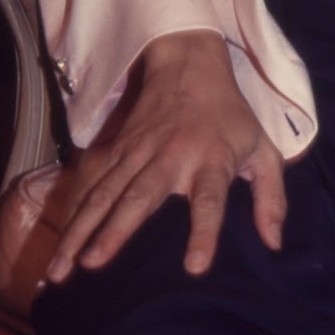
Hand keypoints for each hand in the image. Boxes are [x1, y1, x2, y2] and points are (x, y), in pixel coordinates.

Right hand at [46, 30, 285, 282]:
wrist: (189, 64)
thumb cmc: (230, 116)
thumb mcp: (264, 149)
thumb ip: (272, 197)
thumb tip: (273, 244)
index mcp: (213, 160)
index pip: (210, 199)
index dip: (204, 232)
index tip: (195, 267)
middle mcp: (172, 157)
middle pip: (142, 196)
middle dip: (117, 230)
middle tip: (94, 264)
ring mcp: (139, 153)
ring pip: (106, 194)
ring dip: (82, 230)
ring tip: (62, 269)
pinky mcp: (118, 150)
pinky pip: (93, 187)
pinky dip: (74, 215)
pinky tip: (61, 246)